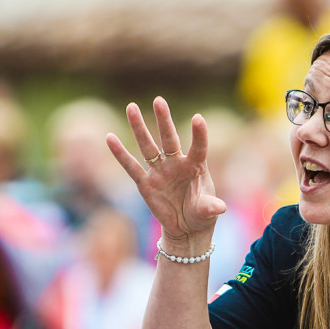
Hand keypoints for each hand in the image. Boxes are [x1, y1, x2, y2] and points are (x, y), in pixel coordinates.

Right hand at [106, 97, 225, 241]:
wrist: (185, 228)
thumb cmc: (201, 215)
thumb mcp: (207, 212)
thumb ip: (210, 207)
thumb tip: (219, 208)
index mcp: (196, 166)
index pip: (198, 147)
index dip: (199, 134)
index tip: (198, 118)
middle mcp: (176, 164)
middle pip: (169, 138)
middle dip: (164, 120)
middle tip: (159, 100)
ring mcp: (160, 171)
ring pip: (148, 146)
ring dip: (139, 127)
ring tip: (131, 107)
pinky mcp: (145, 183)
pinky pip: (131, 167)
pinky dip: (120, 153)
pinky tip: (110, 138)